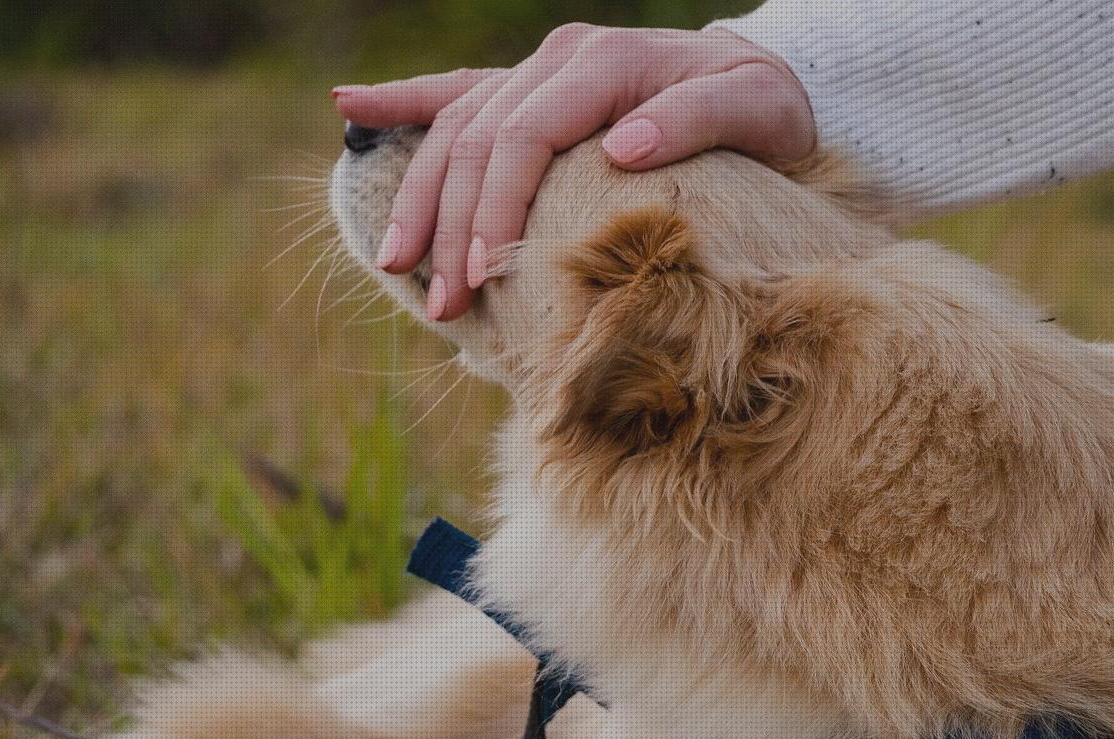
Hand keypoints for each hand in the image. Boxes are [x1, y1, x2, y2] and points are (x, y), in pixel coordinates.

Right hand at [332, 23, 815, 320]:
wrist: (761, 78)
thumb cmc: (764, 108)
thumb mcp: (756, 110)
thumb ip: (698, 119)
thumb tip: (624, 146)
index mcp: (604, 63)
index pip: (524, 136)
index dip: (493, 209)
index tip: (479, 278)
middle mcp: (559, 60)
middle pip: (478, 140)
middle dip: (450, 224)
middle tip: (442, 304)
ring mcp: (538, 70)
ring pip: (455, 127)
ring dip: (420, 197)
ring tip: (393, 263)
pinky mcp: (531, 86)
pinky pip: (455, 92)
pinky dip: (402, 102)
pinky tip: (350, 109)